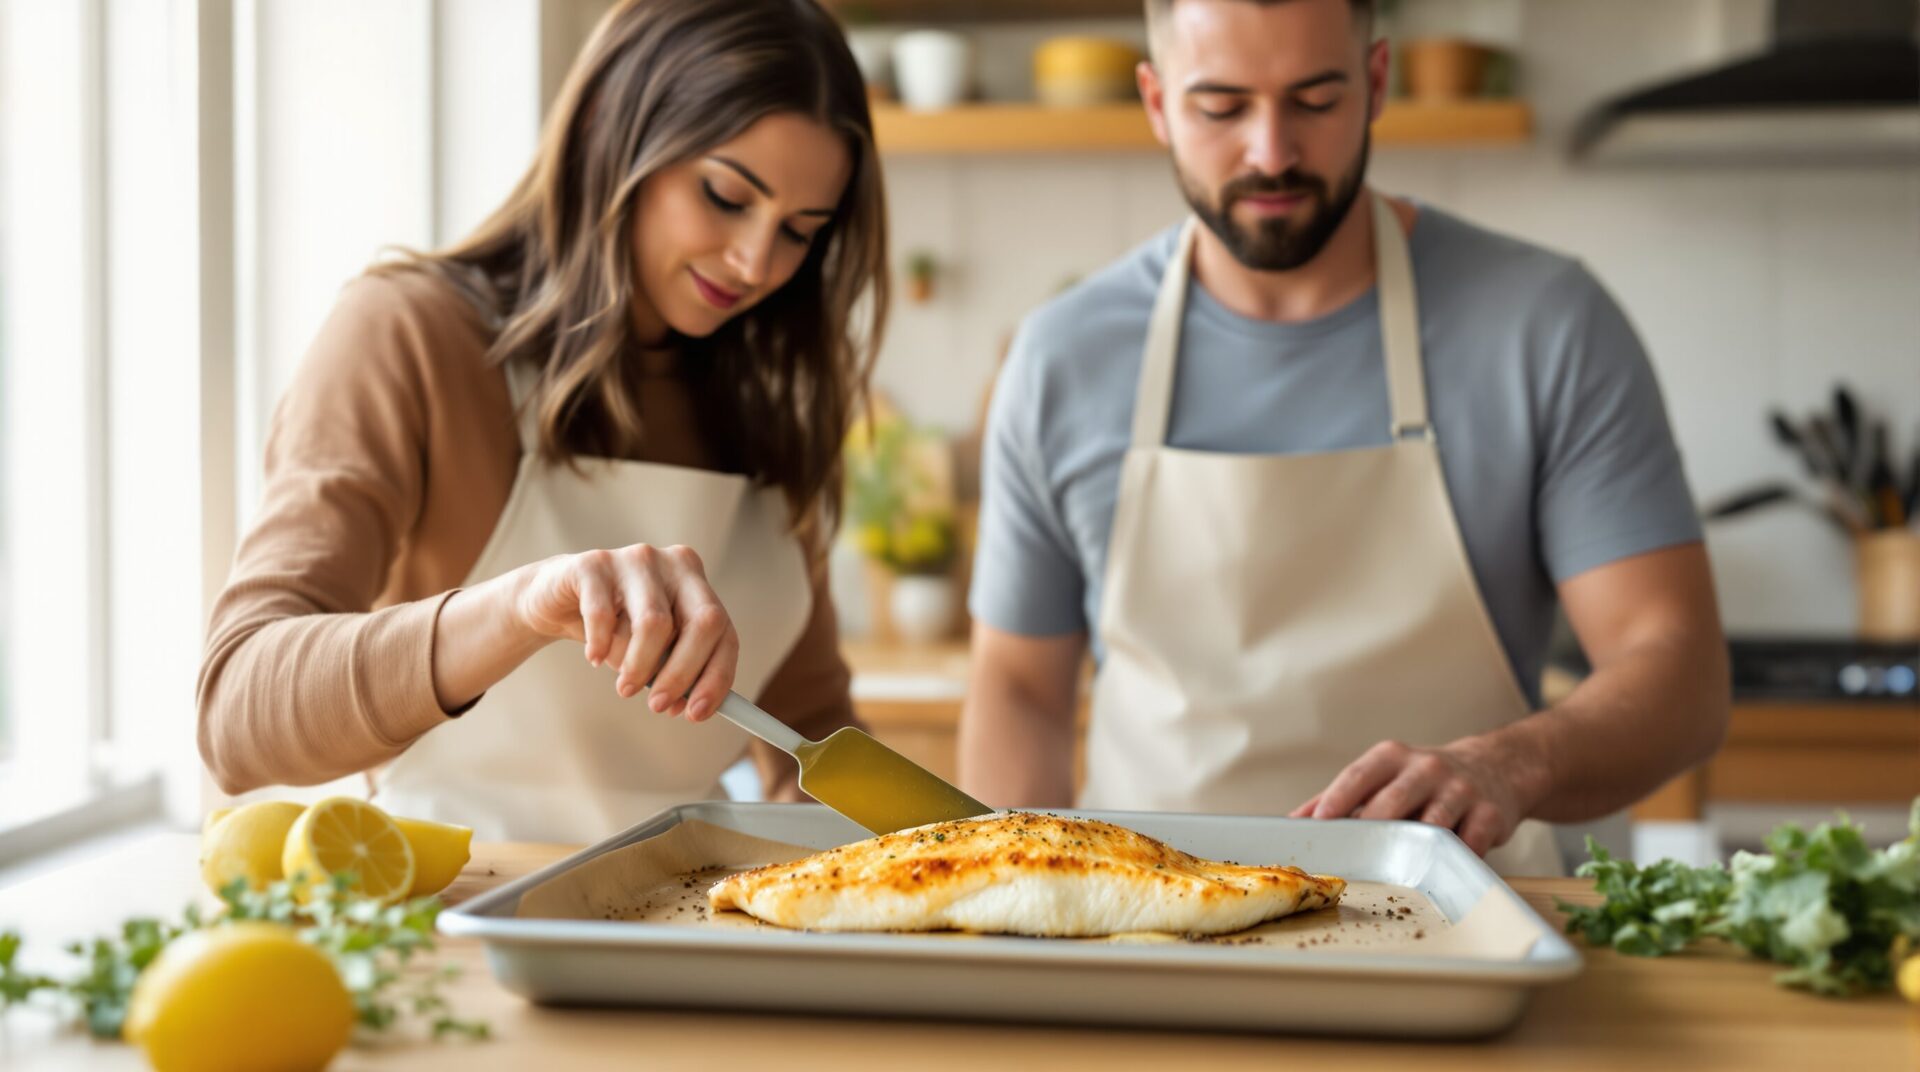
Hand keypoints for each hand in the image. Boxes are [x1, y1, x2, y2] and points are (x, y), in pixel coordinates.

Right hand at [512, 544, 737, 720]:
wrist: (557, 601)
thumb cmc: (615, 628)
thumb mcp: (654, 649)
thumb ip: (677, 670)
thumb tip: (694, 707)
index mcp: (697, 584)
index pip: (724, 632)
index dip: (715, 676)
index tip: (696, 713)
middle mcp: (674, 564)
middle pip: (703, 622)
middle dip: (682, 674)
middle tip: (658, 706)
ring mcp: (635, 559)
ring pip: (653, 623)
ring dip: (639, 666)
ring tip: (625, 686)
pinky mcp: (593, 564)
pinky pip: (603, 615)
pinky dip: (601, 646)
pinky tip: (594, 658)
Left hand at [1288, 737, 1543, 856]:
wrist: (1494, 768)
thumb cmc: (1422, 780)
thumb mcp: (1382, 775)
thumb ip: (1339, 797)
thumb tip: (1294, 822)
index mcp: (1391, 757)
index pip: (1358, 776)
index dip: (1337, 799)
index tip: (1319, 823)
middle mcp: (1426, 768)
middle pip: (1392, 802)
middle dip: (1370, 830)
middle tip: (1350, 856)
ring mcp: (1460, 790)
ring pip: (1432, 824)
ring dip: (1412, 849)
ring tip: (1393, 869)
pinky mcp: (1490, 814)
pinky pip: (1468, 844)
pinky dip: (1451, 860)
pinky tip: (1439, 871)